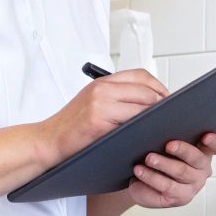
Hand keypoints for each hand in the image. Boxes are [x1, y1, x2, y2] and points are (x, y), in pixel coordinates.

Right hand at [39, 68, 167, 162]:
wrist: (47, 141)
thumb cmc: (69, 126)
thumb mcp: (91, 103)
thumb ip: (115, 97)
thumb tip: (148, 100)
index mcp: (101, 83)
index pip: (140, 75)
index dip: (158, 86)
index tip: (166, 99)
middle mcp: (101, 89)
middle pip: (145, 89)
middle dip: (161, 102)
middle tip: (168, 115)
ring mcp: (100, 104)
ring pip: (142, 104)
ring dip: (154, 116)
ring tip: (159, 125)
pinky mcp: (99, 121)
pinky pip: (131, 121)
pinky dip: (142, 127)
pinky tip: (145, 134)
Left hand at [127, 133, 215, 208]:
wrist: (140, 181)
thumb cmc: (155, 156)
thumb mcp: (163, 142)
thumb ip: (170, 130)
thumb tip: (162, 112)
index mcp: (204, 151)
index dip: (215, 141)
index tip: (206, 136)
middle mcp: (202, 168)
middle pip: (197, 158)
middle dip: (183, 150)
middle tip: (168, 144)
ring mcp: (193, 184)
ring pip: (181, 172)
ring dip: (163, 164)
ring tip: (148, 158)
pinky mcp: (181, 197)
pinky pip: (167, 186)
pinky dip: (152, 177)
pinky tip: (140, 170)